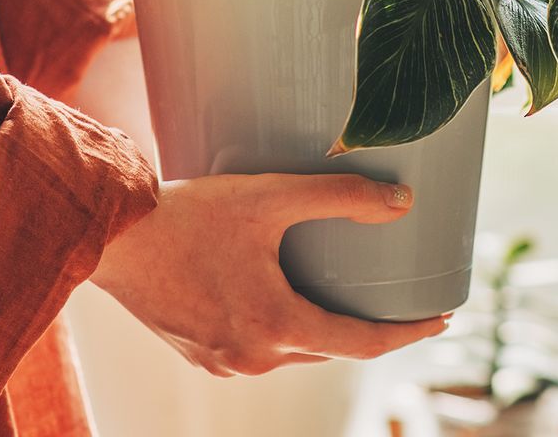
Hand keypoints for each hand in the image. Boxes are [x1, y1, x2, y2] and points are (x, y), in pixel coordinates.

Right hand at [91, 173, 448, 375]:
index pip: (363, 343)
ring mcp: (222, 362)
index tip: (443, 319)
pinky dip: (278, 327)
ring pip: (290, 349)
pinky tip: (277, 292)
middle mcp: (252, 358)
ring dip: (316, 325)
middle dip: (362, 325)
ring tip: (334, 287)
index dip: (408, 332)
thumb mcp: (271, 195)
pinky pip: (256, 348)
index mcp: (276, 326)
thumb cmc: (191, 212)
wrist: (114, 235)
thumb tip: (402, 200)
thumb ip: (340, 197)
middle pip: (327, 346)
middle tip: (390, 293)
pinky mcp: (198, 353)